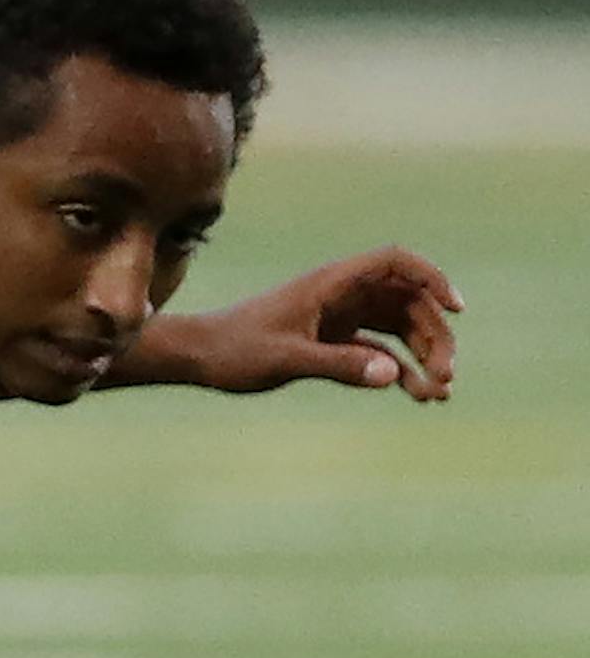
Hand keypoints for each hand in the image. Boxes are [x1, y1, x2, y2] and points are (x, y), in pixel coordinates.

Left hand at [183, 249, 459, 401]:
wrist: (201, 357)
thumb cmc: (235, 351)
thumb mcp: (286, 359)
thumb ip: (337, 365)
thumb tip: (391, 373)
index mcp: (331, 283)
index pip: (394, 262)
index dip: (431, 277)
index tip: (456, 308)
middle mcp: (342, 294)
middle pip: (408, 301)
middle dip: (434, 335)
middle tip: (445, 376)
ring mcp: (340, 316)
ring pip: (400, 327)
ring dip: (425, 355)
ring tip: (440, 394)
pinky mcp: (335, 340)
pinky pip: (382, 349)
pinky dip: (403, 369)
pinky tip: (420, 395)